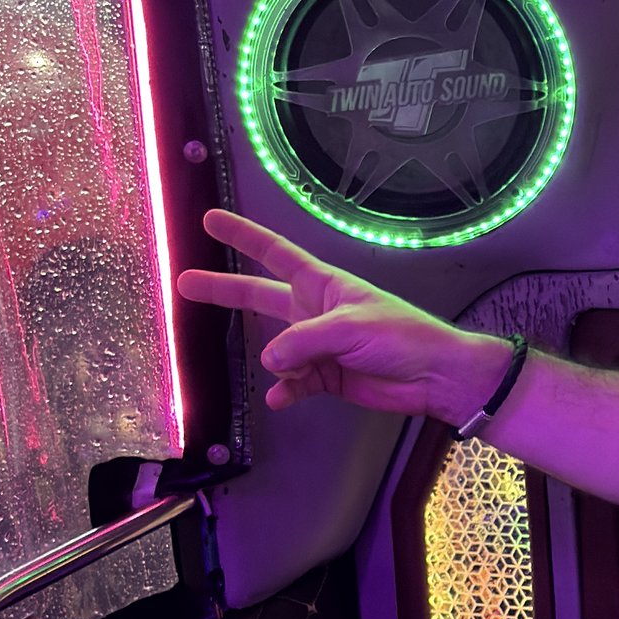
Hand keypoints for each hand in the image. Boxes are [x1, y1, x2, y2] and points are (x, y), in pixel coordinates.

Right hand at [175, 209, 504, 421]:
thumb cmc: (401, 336)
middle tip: (183, 283)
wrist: (435, 377)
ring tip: (291, 370)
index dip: (242, 236)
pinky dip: (286, 391)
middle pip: (258, 296)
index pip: (274, 253)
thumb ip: (303, 341)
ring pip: (276, 350)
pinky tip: (282, 398)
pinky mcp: (325, 377)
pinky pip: (292, 383)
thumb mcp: (350, 327)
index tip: (210, 221)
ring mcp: (317, 345)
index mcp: (322, 284)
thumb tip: (268, 361)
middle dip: (223, 290)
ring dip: (278, 363)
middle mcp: (313, 310)